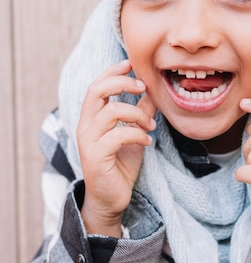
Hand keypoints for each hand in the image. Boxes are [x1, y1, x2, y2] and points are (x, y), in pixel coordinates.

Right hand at [76, 59, 156, 236]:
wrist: (111, 199)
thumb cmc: (120, 165)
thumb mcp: (134, 133)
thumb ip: (141, 112)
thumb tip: (153, 91)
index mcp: (91, 118)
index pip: (96, 86)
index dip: (111, 72)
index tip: (130, 64)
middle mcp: (85, 126)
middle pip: (96, 91)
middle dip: (122, 83)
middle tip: (143, 87)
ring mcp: (88, 141)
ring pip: (111, 111)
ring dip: (137, 114)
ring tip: (151, 125)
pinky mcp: (96, 156)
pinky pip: (118, 135)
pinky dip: (138, 134)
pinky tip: (148, 141)